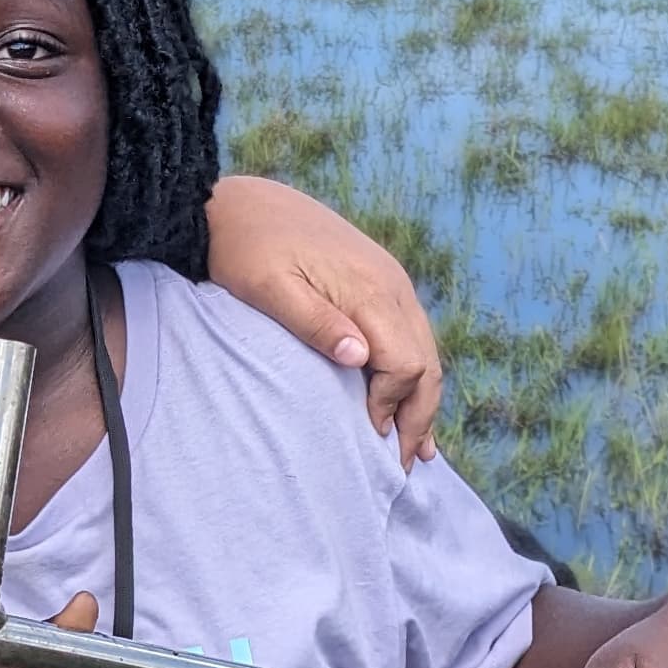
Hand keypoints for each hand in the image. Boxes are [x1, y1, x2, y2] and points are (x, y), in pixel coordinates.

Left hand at [205, 176, 443, 467]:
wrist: (241, 202)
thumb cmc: (245, 247)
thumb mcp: (267, 288)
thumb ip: (313, 321)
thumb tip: (360, 357)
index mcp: (369, 290)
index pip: (404, 364)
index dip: (390, 407)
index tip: (366, 440)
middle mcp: (392, 284)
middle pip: (425, 362)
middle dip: (417, 415)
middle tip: (401, 465)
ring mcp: (390, 280)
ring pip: (425, 349)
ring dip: (422, 399)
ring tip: (417, 448)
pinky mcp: (379, 280)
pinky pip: (410, 333)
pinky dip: (414, 372)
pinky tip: (407, 402)